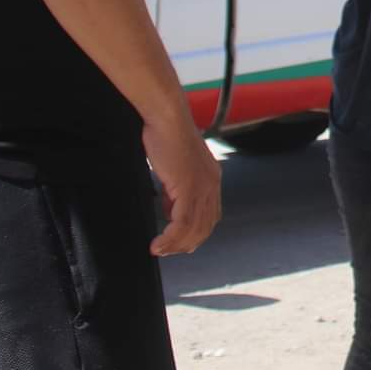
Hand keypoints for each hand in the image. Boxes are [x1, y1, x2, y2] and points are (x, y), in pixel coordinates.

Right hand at [142, 111, 220, 254]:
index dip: (195, 233)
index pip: (210, 216)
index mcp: (211, 179)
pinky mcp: (189, 187)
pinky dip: (170, 238)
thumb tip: (170, 209)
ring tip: (159, 249)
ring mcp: (203, 187)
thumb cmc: (167, 138)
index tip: (178, 242)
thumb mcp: (174, 170)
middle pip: (205, 227)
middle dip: (185, 243)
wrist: (167, 119)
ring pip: (194, 229)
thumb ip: (176, 190)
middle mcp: (212, 184)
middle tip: (166, 250)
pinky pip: (182, 222)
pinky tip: (158, 243)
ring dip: (176, 244)